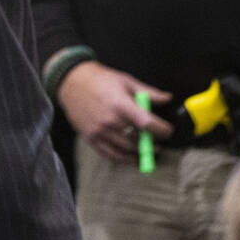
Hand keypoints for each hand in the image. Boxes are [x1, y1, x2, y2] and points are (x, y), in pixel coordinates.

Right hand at [57, 61, 173, 161]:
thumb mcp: (126, 81)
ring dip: (141, 153)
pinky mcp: (91, 138)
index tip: (168, 130)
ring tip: (150, 151)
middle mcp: (110, 120)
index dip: (162, 130)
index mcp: (120, 103)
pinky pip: (111, 155)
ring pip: (126, 150)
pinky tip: (132, 157)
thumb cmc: (100, 79)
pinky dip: (124, 159)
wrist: (71, 81)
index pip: (147, 123)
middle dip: (153, 143)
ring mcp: (99, 131)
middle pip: (138, 140)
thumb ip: (148, 92)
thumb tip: (168, 98)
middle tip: (159, 141)